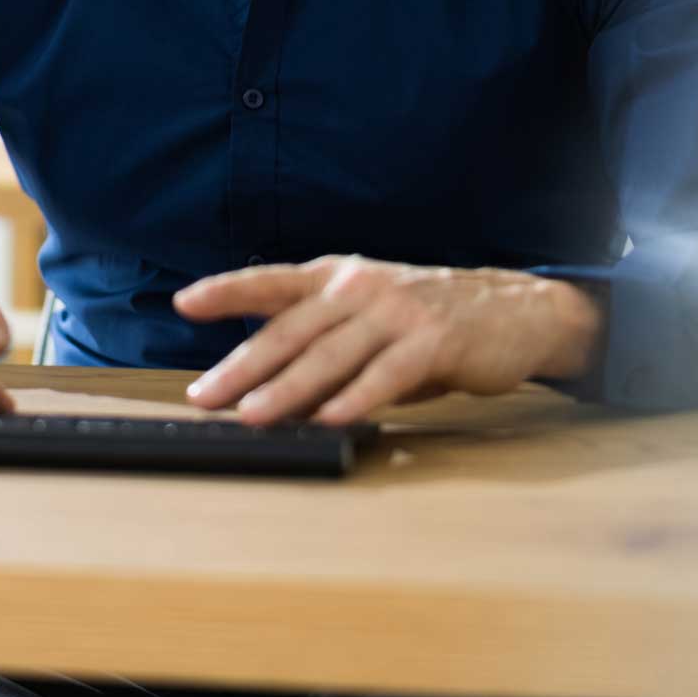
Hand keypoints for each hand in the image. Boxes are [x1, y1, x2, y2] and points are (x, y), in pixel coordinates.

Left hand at [174, 255, 603, 425]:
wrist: (512, 310)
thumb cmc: (426, 320)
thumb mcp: (367, 318)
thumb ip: (322, 345)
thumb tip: (266, 390)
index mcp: (337, 277)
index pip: (271, 282)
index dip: (226, 290)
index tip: (184, 302)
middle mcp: (359, 288)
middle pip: (290, 329)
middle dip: (242, 366)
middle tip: (206, 396)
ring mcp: (396, 312)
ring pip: (329, 354)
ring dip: (287, 389)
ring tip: (253, 415)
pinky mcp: (433, 342)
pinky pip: (386, 375)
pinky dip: (355, 398)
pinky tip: (330, 419)